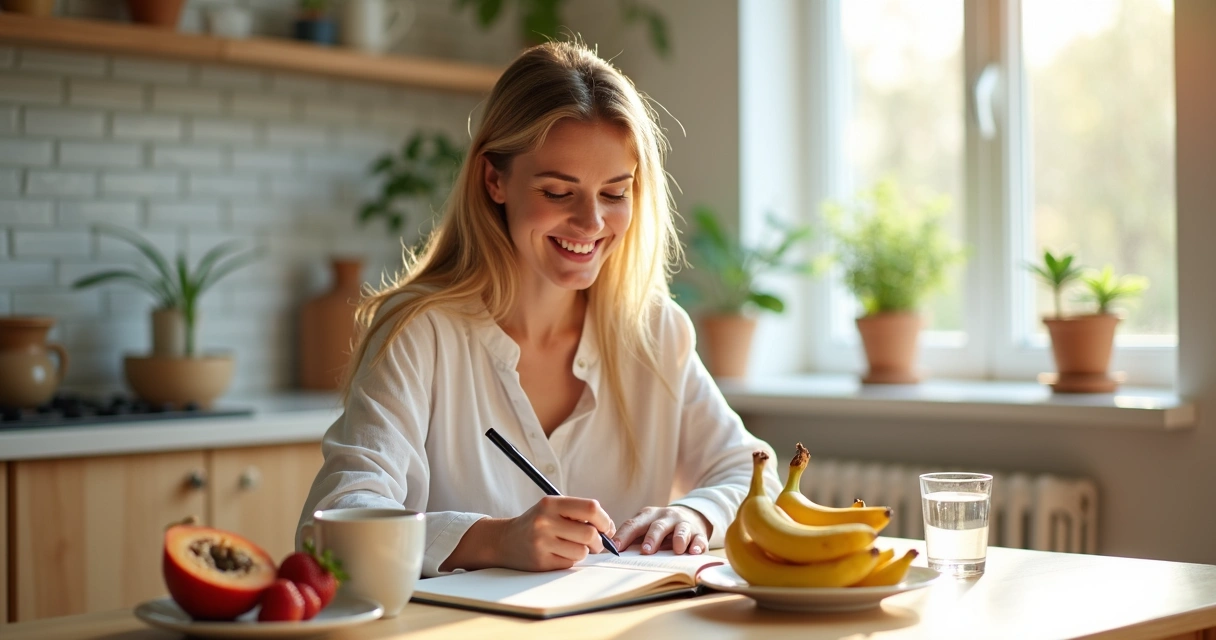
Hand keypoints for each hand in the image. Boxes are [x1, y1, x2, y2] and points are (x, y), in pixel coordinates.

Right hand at [498, 496, 615, 571]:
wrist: (504, 540)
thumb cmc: (536, 523)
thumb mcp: (552, 508)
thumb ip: (578, 513)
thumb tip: (609, 529)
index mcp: (551, 503)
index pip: (591, 508)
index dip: (604, 520)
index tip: (606, 528)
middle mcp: (545, 521)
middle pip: (589, 534)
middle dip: (597, 541)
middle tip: (594, 543)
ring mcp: (541, 542)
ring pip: (581, 552)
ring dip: (582, 552)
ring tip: (571, 547)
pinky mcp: (540, 562)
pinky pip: (569, 563)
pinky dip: (570, 560)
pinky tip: (558, 554)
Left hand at [612, 505, 710, 555]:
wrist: (689, 516)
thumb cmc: (660, 527)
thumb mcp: (645, 527)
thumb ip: (631, 538)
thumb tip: (609, 553)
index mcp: (648, 516)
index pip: (634, 524)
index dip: (624, 536)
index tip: (615, 548)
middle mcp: (666, 517)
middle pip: (657, 526)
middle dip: (652, 538)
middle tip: (646, 550)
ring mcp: (683, 524)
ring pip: (681, 530)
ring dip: (678, 539)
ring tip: (677, 550)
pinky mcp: (698, 533)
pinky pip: (699, 538)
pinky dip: (698, 545)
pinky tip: (695, 551)